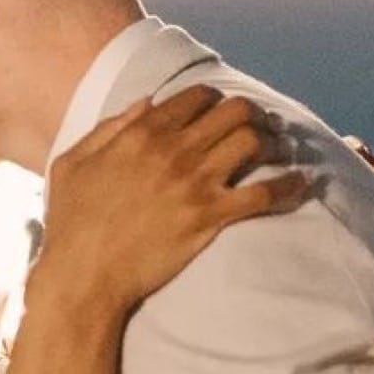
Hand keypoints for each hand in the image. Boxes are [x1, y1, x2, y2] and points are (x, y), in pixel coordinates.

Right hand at [40, 86, 313, 314]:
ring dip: (274, 142)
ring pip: (253, 142)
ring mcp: (194, 183)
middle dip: (253, 114)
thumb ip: (109, 127)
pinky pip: (264, 194)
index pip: (197, 97)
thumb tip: (146, 103)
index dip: (217, 100)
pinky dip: (289, 185)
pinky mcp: (209, 218)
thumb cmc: (71, 223)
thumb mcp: (72, 163)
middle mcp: (172, 150)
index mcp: (141, 133)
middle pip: (235, 112)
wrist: (83, 276)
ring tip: (282, 150)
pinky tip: (302, 183)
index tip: (224, 111)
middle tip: (262, 126)